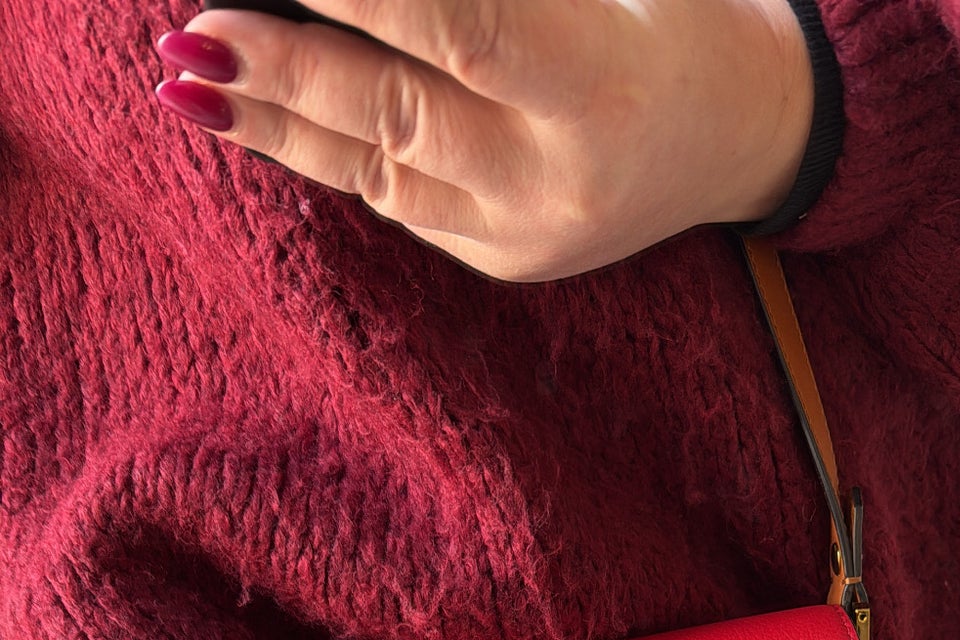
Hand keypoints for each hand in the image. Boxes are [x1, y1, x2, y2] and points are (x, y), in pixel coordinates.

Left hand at [156, 0, 813, 280]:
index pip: (461, 28)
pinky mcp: (497, 259)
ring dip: (274, 120)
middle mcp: (556, 181)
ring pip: (375, 171)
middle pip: (398, 115)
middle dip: (286, 70)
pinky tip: (252, 110)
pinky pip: (390, 195)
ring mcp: (523, 234)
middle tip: (192, 31)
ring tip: (187, 77)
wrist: (736, 132)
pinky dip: (316, 148)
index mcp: (602, 89)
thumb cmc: (667, 14)